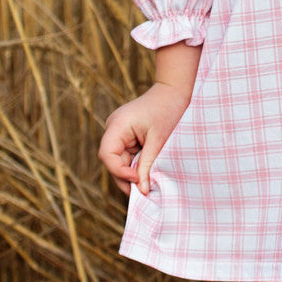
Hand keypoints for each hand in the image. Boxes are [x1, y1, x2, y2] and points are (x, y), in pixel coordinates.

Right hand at [98, 82, 190, 196]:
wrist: (174, 90)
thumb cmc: (168, 110)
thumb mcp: (159, 140)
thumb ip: (147, 165)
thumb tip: (141, 191)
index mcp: (117, 124)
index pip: (107, 155)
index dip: (119, 172)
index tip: (138, 180)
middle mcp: (113, 127)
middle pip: (111, 161)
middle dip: (125, 177)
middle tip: (142, 191)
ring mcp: (118, 131)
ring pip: (118, 160)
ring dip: (131, 172)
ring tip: (146, 184)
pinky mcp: (126, 135)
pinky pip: (126, 155)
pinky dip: (135, 165)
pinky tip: (145, 173)